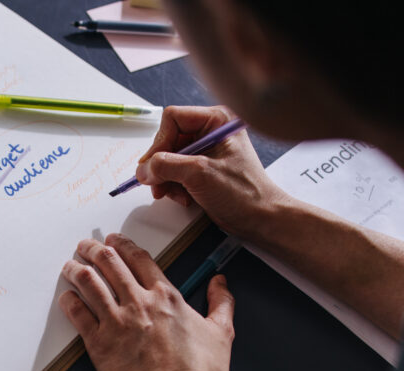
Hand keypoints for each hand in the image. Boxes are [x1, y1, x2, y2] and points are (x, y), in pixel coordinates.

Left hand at [59, 233, 233, 370]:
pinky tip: (66, 297)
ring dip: (76, 269)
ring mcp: (116, 322)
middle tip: (85, 246)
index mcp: (166, 296)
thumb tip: (221, 282)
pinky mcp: (99, 344)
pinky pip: (77, 314)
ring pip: (88, 283)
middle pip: (109, 263)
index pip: (139, 258)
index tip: (112, 240)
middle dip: (93, 249)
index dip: (122, 245)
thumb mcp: (222, 333)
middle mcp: (139, 303)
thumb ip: (222, 303)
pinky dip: (69, 301)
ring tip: (70, 266)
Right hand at [136, 105, 292, 240]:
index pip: (173, 119)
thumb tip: (143, 169)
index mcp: (216, 120)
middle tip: (157, 184)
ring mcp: (206, 150)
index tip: (153, 166)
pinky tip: (184, 198)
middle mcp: (210, 131)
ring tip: (173, 195)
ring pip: (169, 158)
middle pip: (168, 139)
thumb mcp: (200, 174)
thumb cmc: (243, 193)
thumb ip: (166, 167)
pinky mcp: (203, 168)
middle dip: (162, 165)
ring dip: (166, 179)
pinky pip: (176, 171)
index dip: (160, 142)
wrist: (260, 218)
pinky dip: (174, 186)